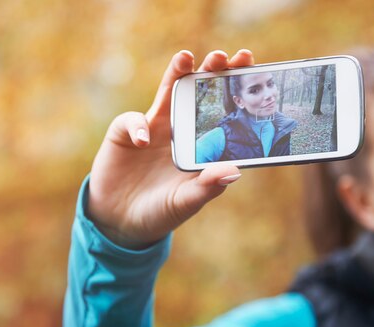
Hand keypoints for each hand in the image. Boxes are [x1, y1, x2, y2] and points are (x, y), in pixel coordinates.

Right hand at [87, 49, 253, 248]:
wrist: (123, 222)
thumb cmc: (161, 211)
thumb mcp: (186, 202)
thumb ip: (207, 187)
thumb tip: (235, 171)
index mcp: (201, 144)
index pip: (222, 111)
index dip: (233, 89)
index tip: (250, 67)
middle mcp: (180, 130)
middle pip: (198, 94)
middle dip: (211, 72)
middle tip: (224, 56)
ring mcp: (153, 129)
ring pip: (168, 94)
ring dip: (176, 75)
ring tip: (187, 58)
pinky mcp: (125, 133)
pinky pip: (132, 121)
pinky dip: (137, 127)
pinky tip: (142, 142)